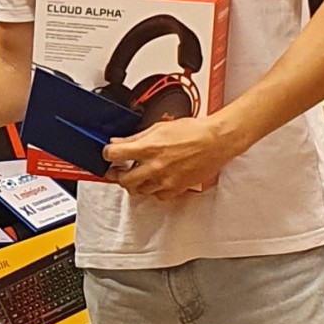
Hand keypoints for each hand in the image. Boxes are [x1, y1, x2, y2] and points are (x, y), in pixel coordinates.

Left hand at [102, 114, 241, 199]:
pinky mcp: (176, 188)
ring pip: (138, 190)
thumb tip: (119, 141)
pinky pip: (158, 196)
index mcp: (148, 148)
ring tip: (135, 175)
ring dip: (133, 184)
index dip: (107, 154)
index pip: (113, 154)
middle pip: (123, 180)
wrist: (216, 141)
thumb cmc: (193, 131)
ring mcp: (165, 180)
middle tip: (116, 170)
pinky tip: (154, 181)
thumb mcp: (159, 127)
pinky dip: (153, 190)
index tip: (108, 154)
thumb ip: (136, 137)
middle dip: (116, 175)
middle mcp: (155, 166)